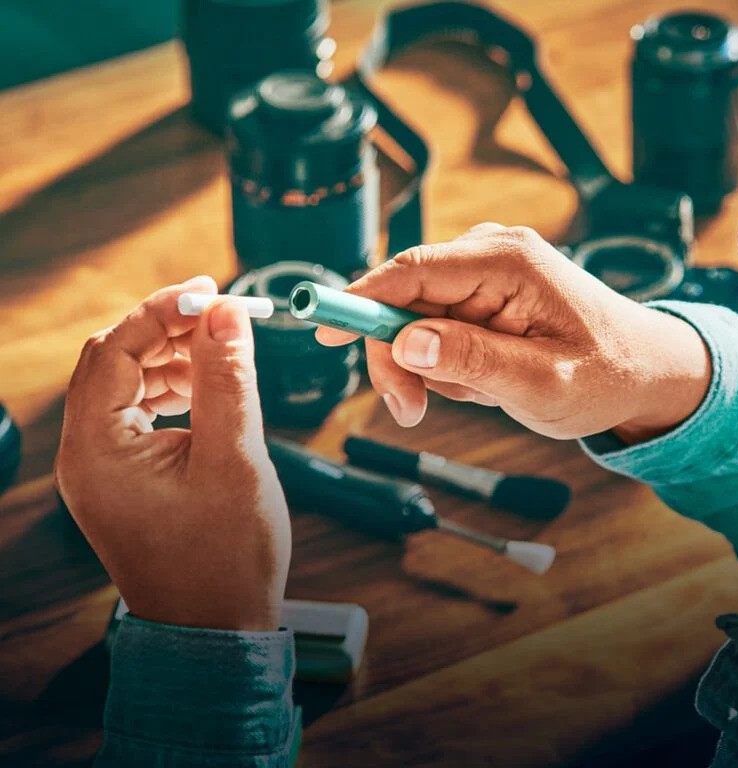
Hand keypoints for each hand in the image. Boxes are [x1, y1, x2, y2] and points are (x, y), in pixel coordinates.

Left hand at [55, 277, 290, 630]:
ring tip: (223, 354)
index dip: (162, 311)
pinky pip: (137, 412)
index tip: (210, 291)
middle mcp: (86, 455)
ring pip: (126, 384)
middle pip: (114, 361)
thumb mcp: (234, 460)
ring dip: (173, 359)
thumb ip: (227, 380)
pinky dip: (172, 390)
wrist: (215, 629)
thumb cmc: (226, 558)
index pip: (114, 349)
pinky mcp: (122, 477)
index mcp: (97, 450)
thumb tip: (226, 315)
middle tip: (223, 314)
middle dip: (168, 331)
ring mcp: (101, 468)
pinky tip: (207, 389)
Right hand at [317, 224, 711, 442]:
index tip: (322, 330)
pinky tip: (483, 380)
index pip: (411, 272)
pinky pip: (436, 328)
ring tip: (476, 396)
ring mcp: (484, 273)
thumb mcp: (542, 384)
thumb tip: (403, 342)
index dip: (359, 299)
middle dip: (397, 358)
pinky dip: (447, 364)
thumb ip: (473, 362)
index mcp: (507, 262)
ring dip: (426, 367)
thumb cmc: (605, 377)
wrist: (644, 372)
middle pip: (402, 299)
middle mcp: (490, 255)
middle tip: (409, 412)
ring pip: (414, 319)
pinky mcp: (482, 294)